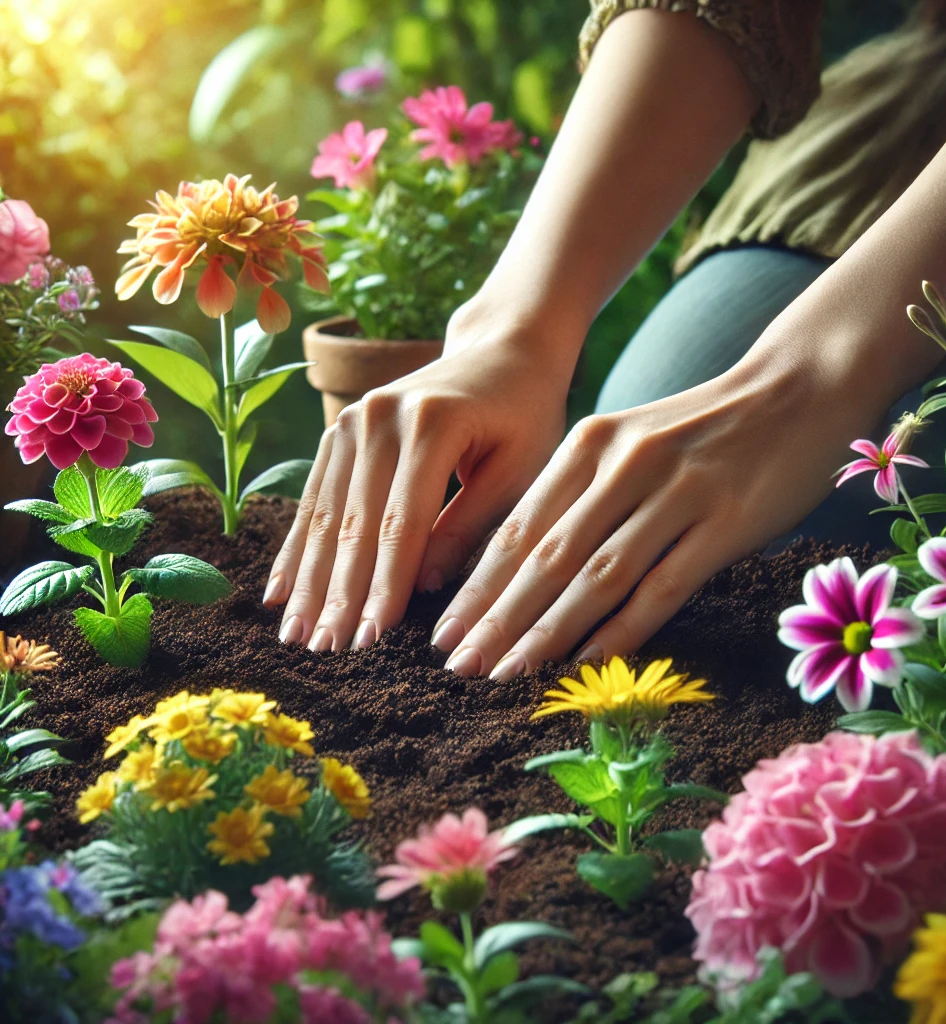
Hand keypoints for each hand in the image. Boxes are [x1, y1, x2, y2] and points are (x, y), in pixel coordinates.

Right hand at [264, 302, 570, 650]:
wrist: (502, 349)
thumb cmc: (524, 414)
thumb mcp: (520, 469)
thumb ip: (471, 525)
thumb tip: (422, 590)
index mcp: (431, 424)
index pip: (403, 523)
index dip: (384, 586)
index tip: (371, 640)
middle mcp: (380, 416)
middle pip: (355, 522)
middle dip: (338, 594)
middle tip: (323, 653)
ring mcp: (352, 419)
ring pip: (327, 515)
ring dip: (310, 580)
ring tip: (296, 636)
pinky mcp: (340, 431)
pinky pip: (315, 496)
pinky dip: (299, 547)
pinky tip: (281, 592)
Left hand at [433, 327, 893, 679]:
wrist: (796, 388)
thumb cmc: (702, 427)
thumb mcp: (629, 443)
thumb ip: (582, 496)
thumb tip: (528, 573)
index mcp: (589, 444)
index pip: (519, 528)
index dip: (478, 586)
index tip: (446, 633)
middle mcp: (623, 465)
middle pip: (547, 556)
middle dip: (498, 619)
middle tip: (460, 667)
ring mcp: (675, 492)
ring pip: (597, 576)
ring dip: (548, 631)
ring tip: (509, 674)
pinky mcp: (725, 520)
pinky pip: (663, 585)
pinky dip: (623, 628)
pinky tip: (590, 662)